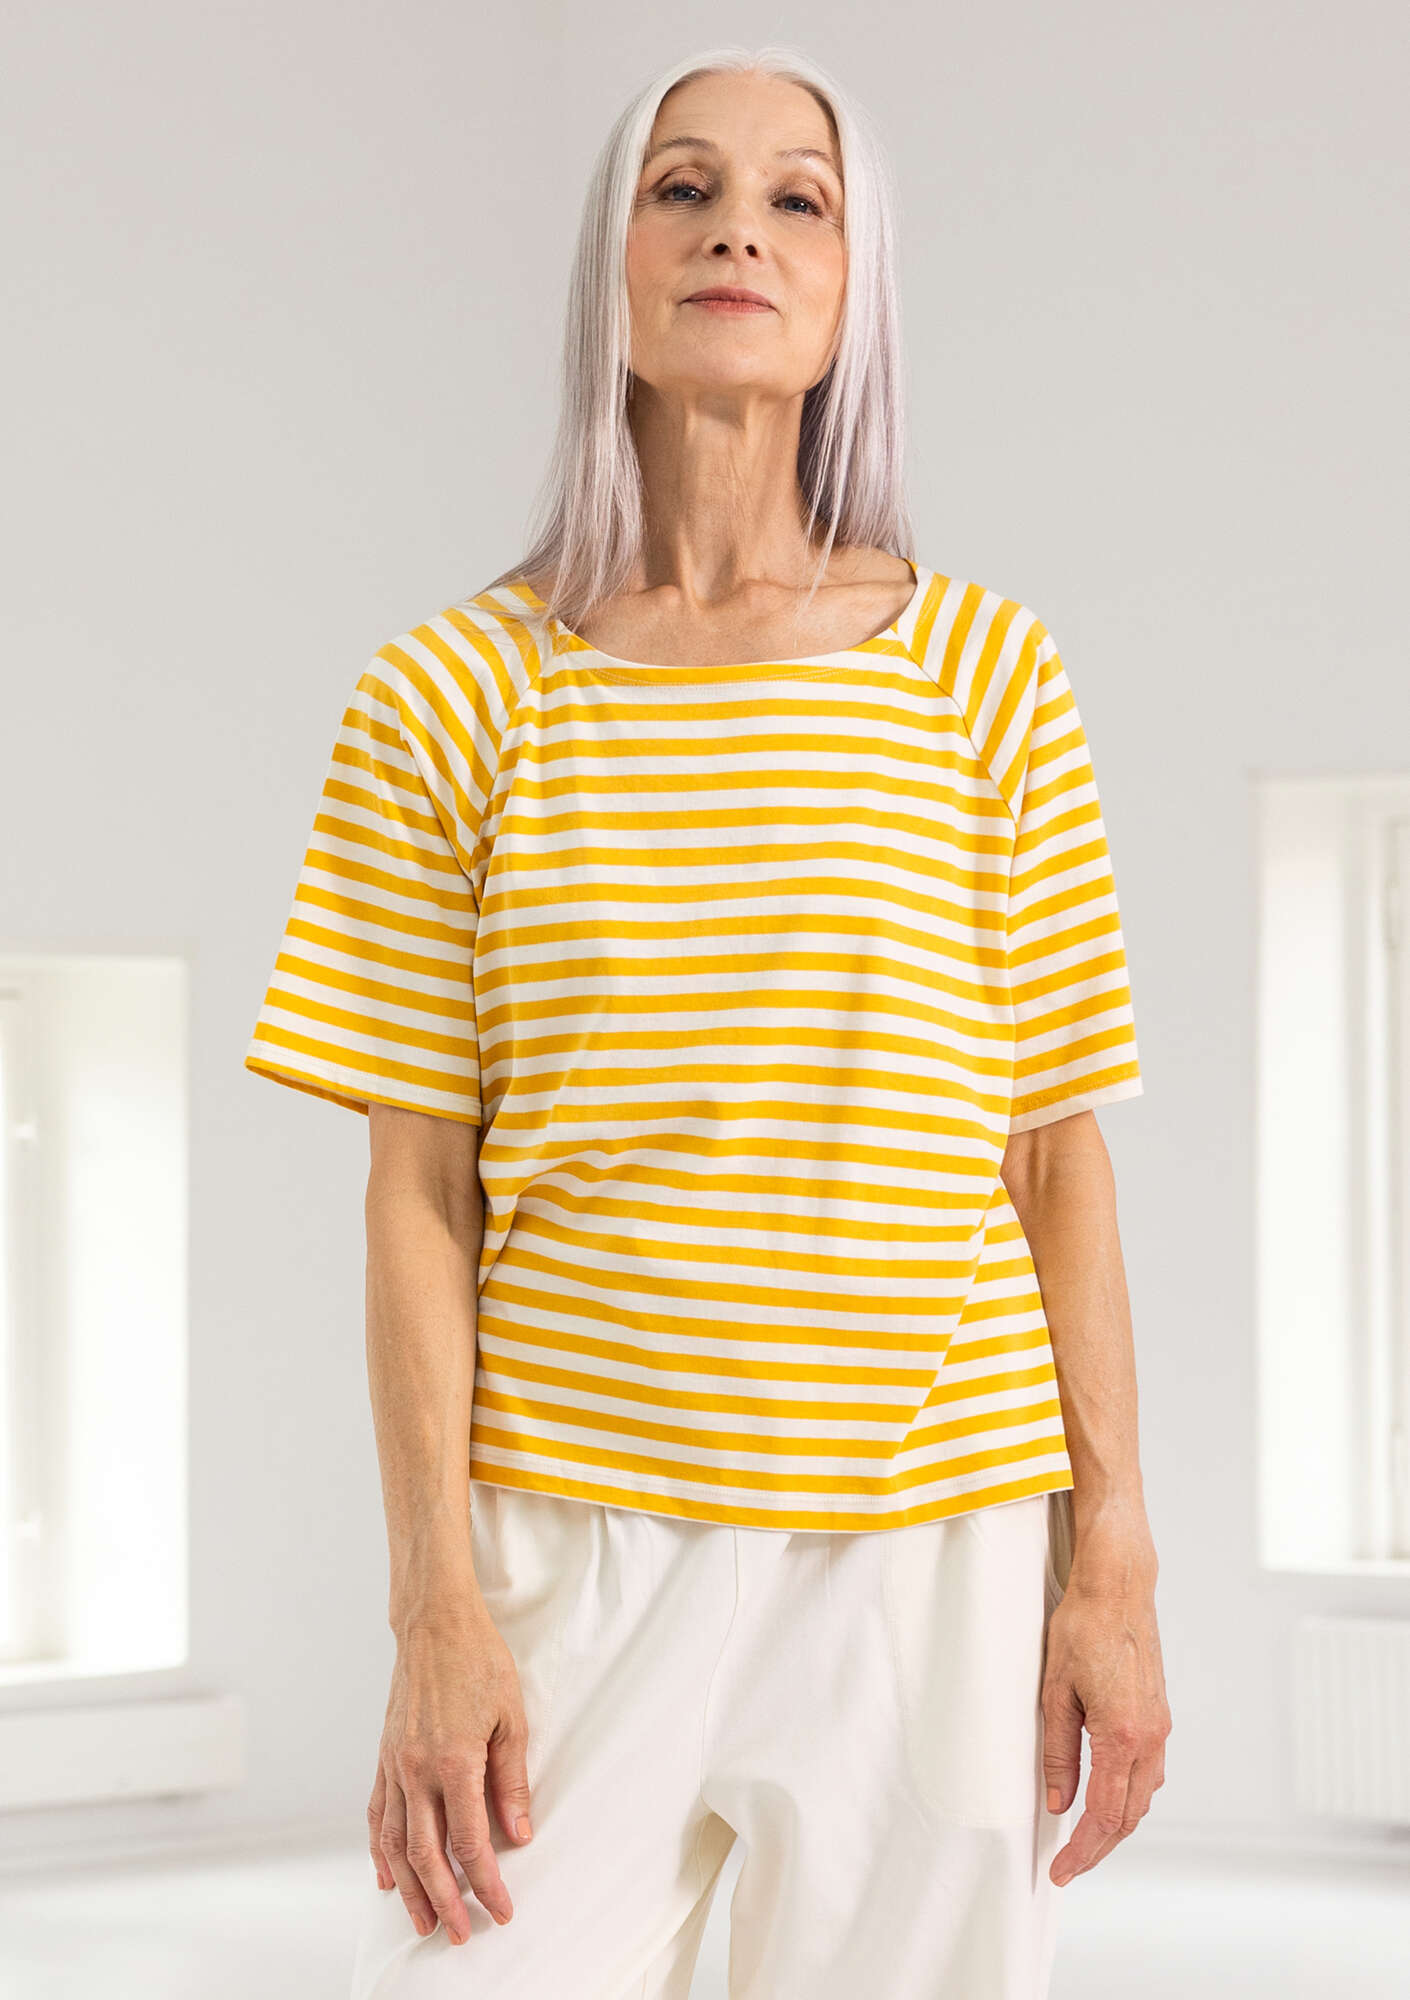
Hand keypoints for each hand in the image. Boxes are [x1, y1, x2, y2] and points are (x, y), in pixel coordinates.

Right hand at [368, 1610, 534, 1945]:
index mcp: (454, 1761)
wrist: (434, 1623)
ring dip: (408, 1889)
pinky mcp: (383, 1757)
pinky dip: (379, 1851)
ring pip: (395, 1844)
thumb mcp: (510, 1717)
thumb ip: (512, 1779)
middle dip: (445, 1901)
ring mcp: (394, 1765)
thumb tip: (518, 1832)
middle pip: (427, 1855)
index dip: (487, 1884)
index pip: (470, 1843)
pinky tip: (386, 1876)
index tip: (501, 1909)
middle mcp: (417, 1770)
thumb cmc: (478, 1661)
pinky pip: (377, 1814)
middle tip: (460, 1933)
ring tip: (423, 1921)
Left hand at [1040, 1554, 1171, 1886]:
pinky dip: (1129, 1796)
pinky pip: (1149, 1772)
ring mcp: (1160, 1727)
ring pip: (1143, 1797)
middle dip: (1099, 1848)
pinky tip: (1108, 1795)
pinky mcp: (1159, 1714)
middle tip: (1069, 1866)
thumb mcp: (1056, 1692)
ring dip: (1116, 1824)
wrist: (1119, 1587)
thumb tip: (1059, 1802)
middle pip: (1129, 1816)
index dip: (1083, 1850)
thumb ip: (1059, 1753)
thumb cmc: (1083, 1628)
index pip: (1103, 1815)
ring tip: (1085, 1839)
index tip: (1062, 1872)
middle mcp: (1149, 1738)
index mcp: (1121, 1736)